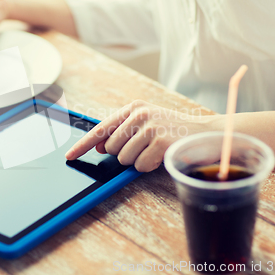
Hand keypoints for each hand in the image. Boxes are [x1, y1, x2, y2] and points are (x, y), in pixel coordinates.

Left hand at [65, 100, 215, 171]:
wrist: (205, 133)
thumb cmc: (172, 131)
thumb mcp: (145, 125)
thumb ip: (120, 132)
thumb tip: (96, 145)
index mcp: (133, 108)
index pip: (100, 128)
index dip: (82, 144)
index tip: (69, 155)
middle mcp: (139, 114)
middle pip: (110, 148)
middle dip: (123, 154)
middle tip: (144, 148)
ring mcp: (150, 126)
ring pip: (124, 159)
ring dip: (138, 161)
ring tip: (155, 150)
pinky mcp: (160, 141)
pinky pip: (140, 165)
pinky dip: (150, 166)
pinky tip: (161, 156)